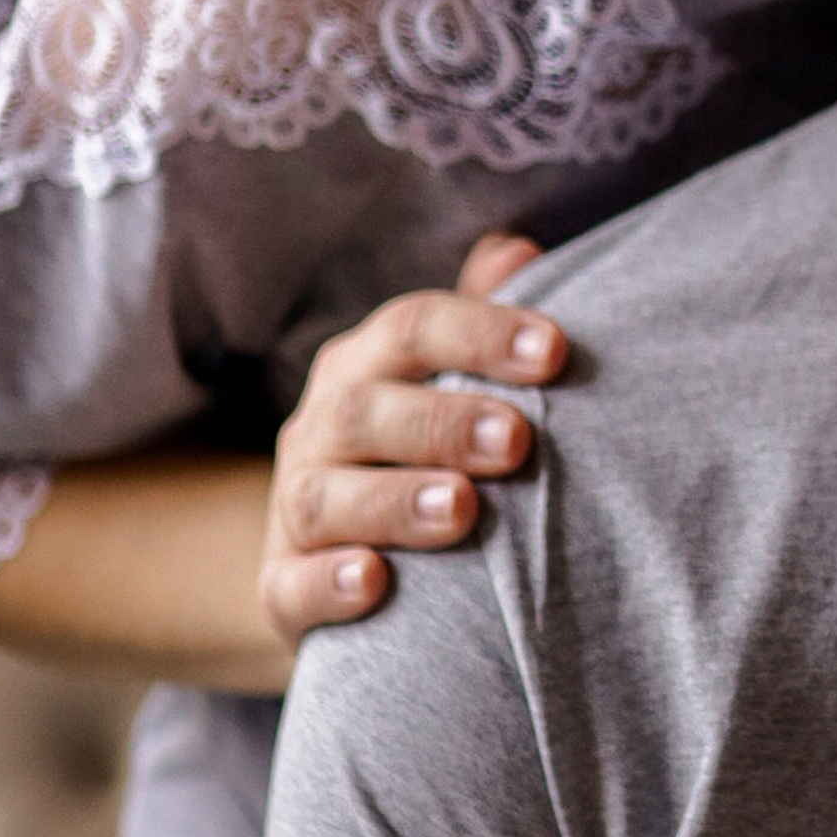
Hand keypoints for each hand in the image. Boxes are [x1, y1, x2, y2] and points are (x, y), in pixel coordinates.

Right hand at [261, 235, 558, 644]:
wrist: (352, 562)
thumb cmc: (431, 455)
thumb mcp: (453, 385)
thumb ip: (482, 324)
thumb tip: (516, 250)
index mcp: (365, 368)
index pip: (412, 329)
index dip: (479, 333)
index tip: (555, 350)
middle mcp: (318, 430)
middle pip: (364, 409)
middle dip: (443, 421)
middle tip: (518, 439)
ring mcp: (293, 509)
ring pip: (323, 496)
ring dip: (394, 500)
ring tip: (465, 508)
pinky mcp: (280, 587)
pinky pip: (290, 584)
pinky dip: (329, 584)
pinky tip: (376, 582)